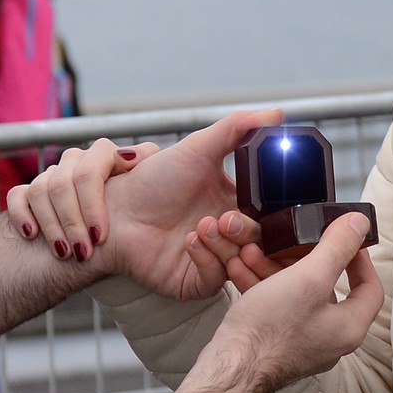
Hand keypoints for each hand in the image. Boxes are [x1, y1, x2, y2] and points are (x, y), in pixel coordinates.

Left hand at [7, 109, 281, 299]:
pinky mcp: (196, 280)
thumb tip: (277, 112)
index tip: (270, 204)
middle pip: (260, 241)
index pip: (270, 215)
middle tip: (225, 218)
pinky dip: (208, 259)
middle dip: (246, 230)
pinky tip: (189, 241)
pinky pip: (216, 278)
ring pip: (241, 261)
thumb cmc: (153, 179)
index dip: (274, 214)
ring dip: (226, 244)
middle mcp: (229, 233)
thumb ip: (238, 128)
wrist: (115, 209)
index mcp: (236, 203)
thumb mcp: (198, 147)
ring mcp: (214, 258)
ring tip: (202, 227)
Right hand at [7, 139, 156, 260]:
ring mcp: (57, 178)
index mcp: (111, 158)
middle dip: (72, 219)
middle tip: (84, 251)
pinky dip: (22, 214)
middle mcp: (83, 163)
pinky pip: (18, 195)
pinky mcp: (32, 197)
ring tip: (64, 253)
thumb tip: (131, 156)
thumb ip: (163, 160)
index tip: (100, 233)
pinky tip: (31, 235)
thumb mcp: (164, 193)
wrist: (125, 257)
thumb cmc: (148, 229)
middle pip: (64, 179)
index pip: (94, 160)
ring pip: (40, 188)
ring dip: (51, 225)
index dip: (92, 199)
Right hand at [196, 211, 381, 392]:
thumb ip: (337, 248)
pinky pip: (274, 307)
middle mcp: (329, 339)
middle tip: (286, 239)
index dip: (360, 258)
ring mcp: (300, 343)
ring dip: (273, 269)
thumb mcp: (308, 277)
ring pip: (295, 295)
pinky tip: (239, 268)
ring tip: (252, 249)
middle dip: (301, 258)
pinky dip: (260, 286)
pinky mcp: (274, 344)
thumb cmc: (271, 328)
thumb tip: (360, 223)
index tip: (344, 238)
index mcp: (348, 327)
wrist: (229, 370)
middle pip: (326, 288)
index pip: (369, 288)